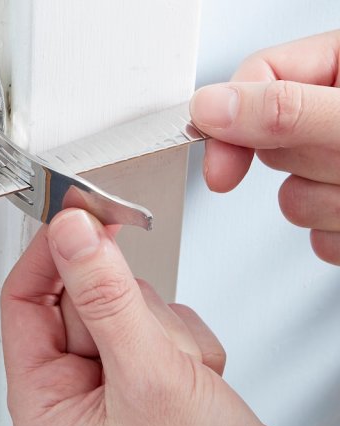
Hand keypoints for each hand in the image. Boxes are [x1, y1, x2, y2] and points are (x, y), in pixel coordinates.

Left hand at [0, 209, 334, 425]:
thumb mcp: (146, 378)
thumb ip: (105, 296)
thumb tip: (71, 234)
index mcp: (42, 401)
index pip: (23, 300)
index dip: (51, 254)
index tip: (78, 216)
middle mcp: (70, 392)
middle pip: (82, 298)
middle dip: (130, 312)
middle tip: (154, 344)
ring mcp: (113, 383)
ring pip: (127, 307)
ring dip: (166, 333)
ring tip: (184, 376)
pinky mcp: (151, 378)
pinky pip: (161, 325)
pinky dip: (189, 346)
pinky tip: (201, 383)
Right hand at [190, 30, 339, 264]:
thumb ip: (284, 112)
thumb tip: (209, 107)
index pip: (259, 77)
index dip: (231, 122)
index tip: (220, 171)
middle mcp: (337, 114)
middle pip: (268, 142)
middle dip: (302, 167)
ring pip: (290, 197)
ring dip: (323, 207)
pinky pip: (314, 235)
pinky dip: (336, 237)